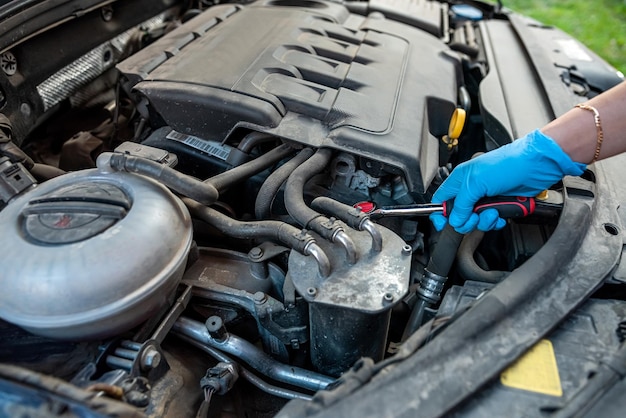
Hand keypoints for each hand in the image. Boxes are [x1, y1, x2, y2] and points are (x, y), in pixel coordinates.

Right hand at [430, 130, 585, 233]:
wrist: (536, 166)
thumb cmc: (508, 164)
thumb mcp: (476, 182)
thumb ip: (462, 203)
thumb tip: (455, 219)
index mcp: (461, 179)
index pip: (442, 199)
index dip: (440, 213)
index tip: (443, 223)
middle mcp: (472, 189)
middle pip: (459, 214)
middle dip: (466, 220)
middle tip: (475, 217)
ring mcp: (486, 197)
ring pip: (475, 220)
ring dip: (484, 221)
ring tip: (494, 212)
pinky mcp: (499, 205)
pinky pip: (490, 221)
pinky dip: (495, 222)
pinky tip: (501, 215)